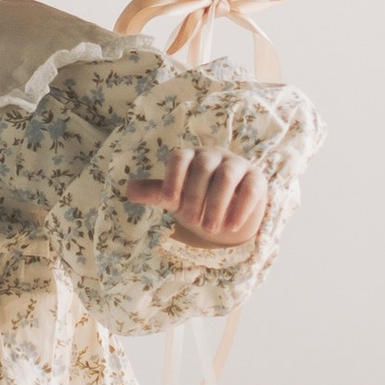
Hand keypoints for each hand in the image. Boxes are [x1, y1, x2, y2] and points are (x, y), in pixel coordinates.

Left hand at [124, 149, 268, 247]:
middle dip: (195, 196)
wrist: (229, 212)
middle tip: (191, 222)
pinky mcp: (256, 179)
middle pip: (203, 167)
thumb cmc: (197, 200)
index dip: (172, 178)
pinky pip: (250, 188)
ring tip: (209, 229)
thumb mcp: (175, 197)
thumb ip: (155, 192)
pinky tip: (230, 227)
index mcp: (190, 157)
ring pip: (226, 176)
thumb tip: (127, 190)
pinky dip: (240, 208)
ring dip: (216, 203)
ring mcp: (237, 165)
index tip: (169, 204)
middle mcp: (213, 155)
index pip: (179, 158)